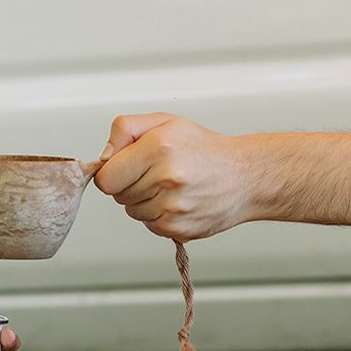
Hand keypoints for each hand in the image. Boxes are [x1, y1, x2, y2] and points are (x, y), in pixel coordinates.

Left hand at [94, 113, 257, 240]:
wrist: (246, 176)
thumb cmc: (206, 149)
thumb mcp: (165, 122)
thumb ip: (126, 129)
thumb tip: (104, 156)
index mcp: (159, 147)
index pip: (106, 177)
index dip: (113, 171)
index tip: (126, 167)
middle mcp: (166, 177)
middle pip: (118, 195)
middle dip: (130, 183)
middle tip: (157, 172)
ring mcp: (173, 207)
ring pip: (132, 211)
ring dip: (145, 201)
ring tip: (171, 186)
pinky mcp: (178, 228)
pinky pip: (149, 225)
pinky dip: (158, 215)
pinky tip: (179, 200)